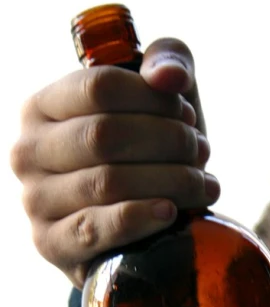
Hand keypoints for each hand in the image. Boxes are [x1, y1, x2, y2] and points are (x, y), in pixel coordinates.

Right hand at [10, 39, 219, 286]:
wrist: (132, 232)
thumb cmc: (145, 155)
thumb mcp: (158, 101)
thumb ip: (167, 62)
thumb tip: (170, 77)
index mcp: (43, 106)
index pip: (100, 86)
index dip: (155, 99)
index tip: (188, 116)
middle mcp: (28, 151)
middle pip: (105, 134)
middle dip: (168, 141)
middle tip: (201, 153)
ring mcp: (35, 200)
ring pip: (107, 181)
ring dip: (169, 181)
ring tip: (203, 185)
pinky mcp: (52, 244)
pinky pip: (95, 228)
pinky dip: (139, 218)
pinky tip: (171, 211)